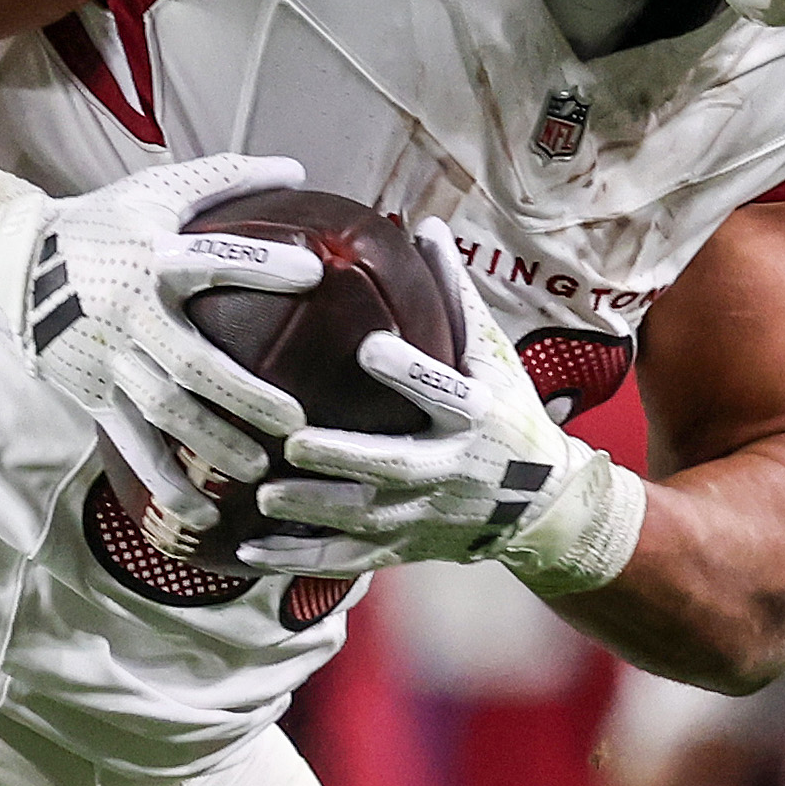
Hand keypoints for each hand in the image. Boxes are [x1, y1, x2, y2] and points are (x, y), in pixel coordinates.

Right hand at [0, 145, 326, 527]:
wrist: (16, 265)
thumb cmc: (101, 225)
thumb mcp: (154, 191)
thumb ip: (224, 178)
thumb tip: (297, 168)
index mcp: (150, 259)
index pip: (210, 259)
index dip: (259, 264)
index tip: (313, 271)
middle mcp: (130, 315)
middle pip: (189, 362)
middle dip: (242, 394)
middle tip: (295, 420)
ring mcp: (110, 361)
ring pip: (163, 412)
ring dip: (212, 443)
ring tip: (260, 468)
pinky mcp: (93, 396)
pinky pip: (132, 446)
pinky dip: (165, 482)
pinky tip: (203, 513)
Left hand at [242, 225, 642, 592]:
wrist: (536, 505)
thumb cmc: (505, 411)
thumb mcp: (491, 356)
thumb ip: (454, 297)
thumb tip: (421, 225)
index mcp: (476, 416)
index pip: (446, 393)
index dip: (412, 373)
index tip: (370, 348)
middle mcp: (451, 471)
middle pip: (396, 468)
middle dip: (347, 459)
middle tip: (296, 442)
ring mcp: (423, 516)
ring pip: (364, 520)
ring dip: (313, 511)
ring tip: (263, 497)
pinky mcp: (400, 548)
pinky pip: (344, 560)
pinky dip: (297, 559)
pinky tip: (248, 549)